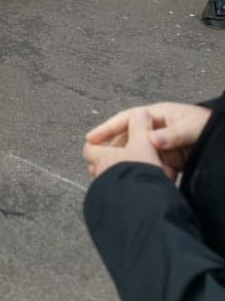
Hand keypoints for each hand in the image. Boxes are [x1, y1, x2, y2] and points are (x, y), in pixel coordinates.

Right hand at [83, 101, 211, 180]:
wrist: (224, 141)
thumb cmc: (208, 126)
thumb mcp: (191, 128)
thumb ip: (172, 134)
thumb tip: (152, 140)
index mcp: (157, 116)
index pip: (126, 120)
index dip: (107, 129)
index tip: (90, 140)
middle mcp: (155, 129)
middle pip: (127, 139)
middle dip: (112, 151)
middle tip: (94, 165)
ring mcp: (161, 144)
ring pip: (137, 154)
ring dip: (126, 164)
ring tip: (110, 177)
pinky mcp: (169, 159)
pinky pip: (150, 166)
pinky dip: (143, 174)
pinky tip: (136, 184)